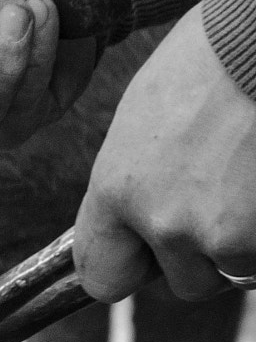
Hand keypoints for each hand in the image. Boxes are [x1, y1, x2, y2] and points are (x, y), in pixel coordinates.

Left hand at [73, 7, 255, 300]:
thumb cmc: (211, 59)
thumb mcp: (142, 120)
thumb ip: (133, 183)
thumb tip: (137, 223)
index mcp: (118, 191)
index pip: (102, 275)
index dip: (130, 266)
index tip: (147, 253)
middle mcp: (167, 224)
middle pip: (182, 282)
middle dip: (201, 255)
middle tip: (220, 199)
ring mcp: (229, 236)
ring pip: (237, 270)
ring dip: (247, 239)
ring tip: (250, 175)